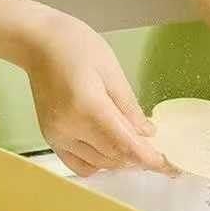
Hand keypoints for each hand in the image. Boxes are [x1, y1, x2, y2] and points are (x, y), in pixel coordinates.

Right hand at [21, 10, 173, 176]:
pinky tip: (110, 150)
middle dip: (139, 159)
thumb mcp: (113, 72)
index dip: (149, 159)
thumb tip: (147, 134)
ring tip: (137, 148)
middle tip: (159, 153)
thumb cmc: (78, 47)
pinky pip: (78, 164)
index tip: (171, 168)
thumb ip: (129, 107)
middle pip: (114, 157)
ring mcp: (57, 136)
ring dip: (121, 161)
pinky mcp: (50, 138)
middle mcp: (70, 128)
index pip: (125, 145)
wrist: (38, 42)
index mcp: (89, 108)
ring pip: (98, 164)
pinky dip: (98, 164)